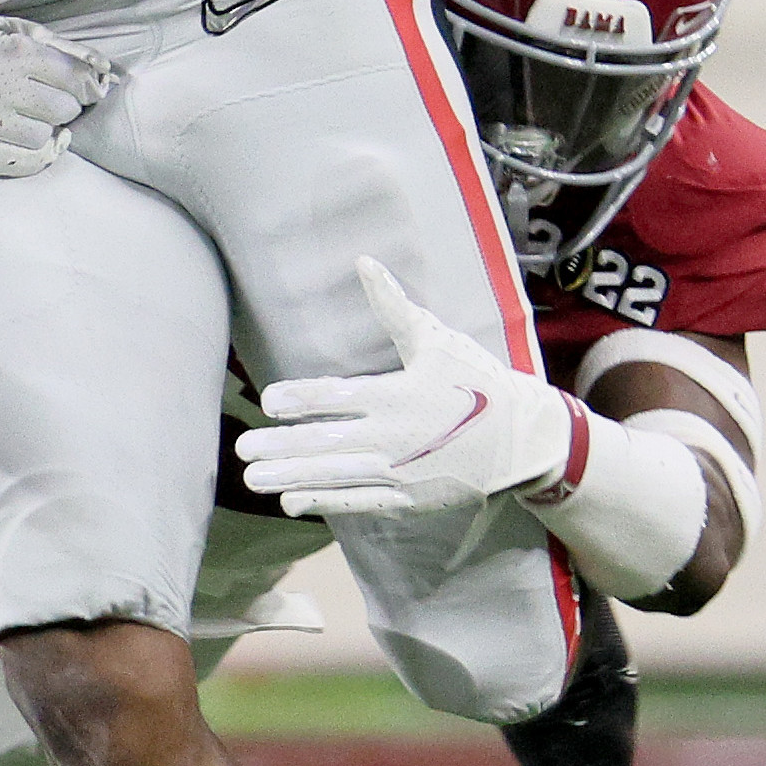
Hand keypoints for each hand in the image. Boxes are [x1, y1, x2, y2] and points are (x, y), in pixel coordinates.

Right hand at [0, 14, 118, 194]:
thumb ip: (52, 45)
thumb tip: (104, 69)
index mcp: (4, 51)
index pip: (72, 77)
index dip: (86, 83)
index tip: (88, 86)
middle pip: (62, 109)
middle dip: (64, 104)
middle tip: (52, 99)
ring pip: (43, 139)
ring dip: (46, 130)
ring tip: (33, 116)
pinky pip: (20, 164)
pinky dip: (38, 156)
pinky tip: (40, 144)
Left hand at [235, 255, 570, 518]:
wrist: (523, 439)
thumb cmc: (477, 382)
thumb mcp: (437, 340)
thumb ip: (393, 307)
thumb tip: (364, 262)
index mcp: (400, 394)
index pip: (339, 397)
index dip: (301, 400)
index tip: (267, 401)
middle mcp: (396, 435)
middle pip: (328, 443)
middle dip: (282, 446)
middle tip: (242, 447)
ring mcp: (402, 471)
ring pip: (337, 476)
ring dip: (292, 477)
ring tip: (253, 478)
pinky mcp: (410, 499)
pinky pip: (360, 502)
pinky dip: (325, 502)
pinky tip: (291, 501)